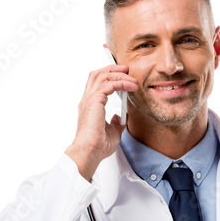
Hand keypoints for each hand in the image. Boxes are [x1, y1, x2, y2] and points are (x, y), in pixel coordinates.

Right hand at [65, 65, 137, 181]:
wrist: (90, 151)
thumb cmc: (98, 146)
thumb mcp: (112, 131)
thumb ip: (116, 122)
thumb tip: (121, 116)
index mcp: (89, 106)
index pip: (96, 83)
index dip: (109, 76)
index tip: (123, 76)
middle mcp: (87, 100)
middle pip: (97, 74)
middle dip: (113, 68)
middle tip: (127, 70)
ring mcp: (89, 99)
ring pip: (103, 75)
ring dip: (119, 74)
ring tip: (132, 78)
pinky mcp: (95, 101)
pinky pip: (110, 84)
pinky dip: (122, 82)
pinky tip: (131, 87)